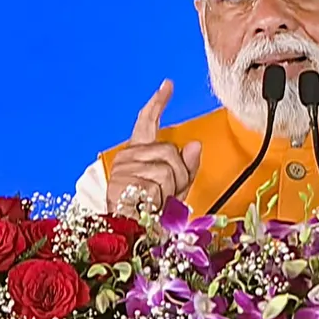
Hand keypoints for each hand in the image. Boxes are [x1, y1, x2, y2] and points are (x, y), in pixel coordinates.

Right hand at [106, 80, 201, 212]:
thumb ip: (187, 167)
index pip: (146, 121)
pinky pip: (158, 186)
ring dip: (171, 192)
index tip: (168, 85)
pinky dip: (161, 201)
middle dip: (180, 175)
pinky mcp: (123, 183)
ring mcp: (124, 169)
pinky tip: (150, 207)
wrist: (126, 234)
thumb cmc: (148, 213)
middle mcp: (129, 156)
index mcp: (138, 153)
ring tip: (158, 204)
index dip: (158, 102)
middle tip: (170, 195)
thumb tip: (195, 145)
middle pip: (170, 152)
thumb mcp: (174, 189)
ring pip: (167, 170)